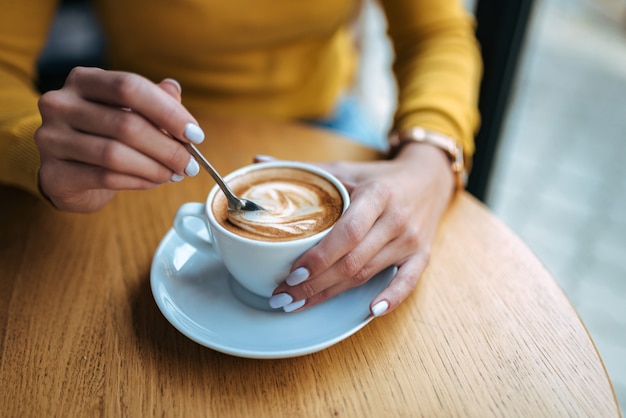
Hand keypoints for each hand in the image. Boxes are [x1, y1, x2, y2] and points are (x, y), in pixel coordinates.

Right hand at [35, 67, 203, 212]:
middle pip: (126, 124)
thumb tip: (175, 93)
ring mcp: (51, 139)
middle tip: (190, 164)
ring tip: (175, 174)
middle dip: (168, 148)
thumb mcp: (130, 110)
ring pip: (115, 154)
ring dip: (155, 168)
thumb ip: (154, 99)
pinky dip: (138, 181)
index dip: (168, 111)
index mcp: (83, 80)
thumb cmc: (105, 134)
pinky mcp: (53, 173)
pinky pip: (105, 178)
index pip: (130, 87)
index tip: (196, 135)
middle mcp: (61, 104)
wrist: (67, 171)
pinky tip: (154, 182)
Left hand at [269, 142, 454, 315]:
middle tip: (283, 297)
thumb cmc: (380, 178)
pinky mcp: (421, 255)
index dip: (318, 257)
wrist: (429, 179)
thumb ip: (307, 170)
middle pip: (353, 261)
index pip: (346, 233)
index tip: (291, 274)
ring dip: (333, 294)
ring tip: (300, 304)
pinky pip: (407, 282)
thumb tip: (258, 161)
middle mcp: (396, 219)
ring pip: (368, 274)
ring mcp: (411, 240)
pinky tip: (370, 311)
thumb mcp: (347, 169)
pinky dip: (390, 298)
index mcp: (377, 195)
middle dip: (315, 284)